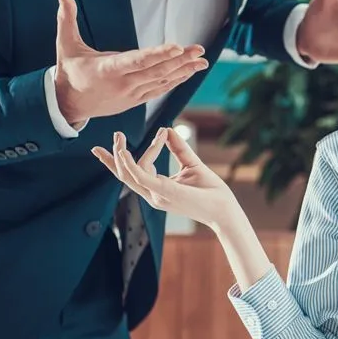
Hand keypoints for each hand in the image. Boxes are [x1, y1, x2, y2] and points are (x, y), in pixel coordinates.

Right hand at [54, 0, 207, 125]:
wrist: (69, 105)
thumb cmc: (70, 72)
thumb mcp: (66, 46)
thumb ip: (66, 19)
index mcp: (107, 69)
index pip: (137, 61)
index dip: (158, 55)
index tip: (177, 47)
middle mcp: (123, 83)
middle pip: (156, 71)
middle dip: (180, 60)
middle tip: (199, 49)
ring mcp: (132, 94)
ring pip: (162, 81)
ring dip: (184, 70)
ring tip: (202, 60)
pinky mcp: (136, 100)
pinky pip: (160, 90)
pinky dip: (176, 81)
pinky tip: (189, 71)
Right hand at [92, 127, 238, 231]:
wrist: (224, 209)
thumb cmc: (209, 191)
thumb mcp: (191, 164)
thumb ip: (179, 148)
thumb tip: (166, 129)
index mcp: (157, 189)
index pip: (133, 174)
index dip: (132, 155)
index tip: (160, 131)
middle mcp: (153, 194)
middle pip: (124, 176)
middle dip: (113, 157)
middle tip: (115, 135)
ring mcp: (157, 195)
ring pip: (129, 175)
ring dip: (121, 155)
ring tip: (119, 137)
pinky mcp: (164, 192)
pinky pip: (141, 178)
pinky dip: (131, 165)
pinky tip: (124, 153)